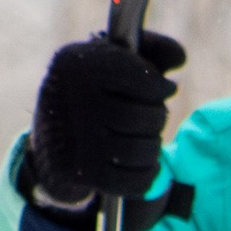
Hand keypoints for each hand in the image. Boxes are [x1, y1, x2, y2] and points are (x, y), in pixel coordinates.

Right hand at [24, 30, 187, 209]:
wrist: (50, 140)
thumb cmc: (93, 91)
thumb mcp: (112, 60)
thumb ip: (150, 49)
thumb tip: (180, 58)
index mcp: (77, 63)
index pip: (143, 79)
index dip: (161, 86)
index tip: (164, 88)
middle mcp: (73, 99)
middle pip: (147, 116)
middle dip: (158, 117)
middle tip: (152, 115)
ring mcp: (77, 139)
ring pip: (144, 149)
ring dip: (153, 146)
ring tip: (145, 138)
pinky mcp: (83, 173)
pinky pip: (136, 180)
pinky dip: (147, 173)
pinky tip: (142, 162)